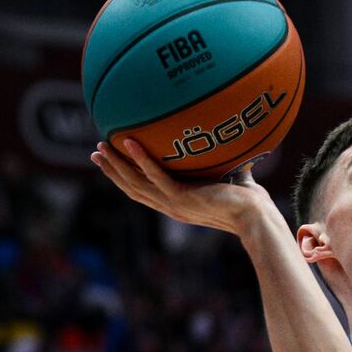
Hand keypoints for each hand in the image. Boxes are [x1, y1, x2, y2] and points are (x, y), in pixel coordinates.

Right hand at [91, 139, 277, 234]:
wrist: (256, 216)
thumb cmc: (246, 198)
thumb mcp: (224, 177)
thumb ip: (217, 162)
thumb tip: (222, 134)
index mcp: (176, 204)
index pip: (142, 191)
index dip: (123, 178)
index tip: (110, 163)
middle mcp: (170, 206)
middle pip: (131, 187)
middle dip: (112, 171)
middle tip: (96, 153)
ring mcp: (174, 203)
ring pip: (136, 182)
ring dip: (117, 165)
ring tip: (102, 147)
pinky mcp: (183, 197)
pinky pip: (156, 175)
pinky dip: (142, 159)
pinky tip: (130, 142)